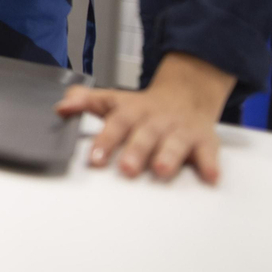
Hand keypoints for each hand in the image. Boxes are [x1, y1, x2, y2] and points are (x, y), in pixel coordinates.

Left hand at [56, 51, 236, 183]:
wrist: (186, 95)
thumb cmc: (144, 107)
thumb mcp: (113, 100)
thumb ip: (85, 102)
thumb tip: (61, 108)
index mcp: (132, 111)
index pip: (116, 122)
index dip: (105, 140)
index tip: (96, 159)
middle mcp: (155, 120)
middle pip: (145, 134)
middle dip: (136, 150)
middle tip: (126, 168)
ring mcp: (180, 130)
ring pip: (175, 142)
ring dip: (169, 156)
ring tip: (162, 170)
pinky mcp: (204, 142)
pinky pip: (208, 153)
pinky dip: (210, 165)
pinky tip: (209, 177)